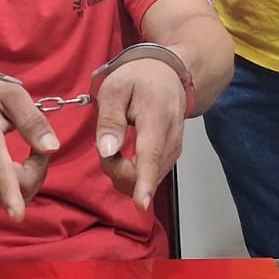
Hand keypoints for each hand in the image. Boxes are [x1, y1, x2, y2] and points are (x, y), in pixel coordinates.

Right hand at [0, 77, 60, 221]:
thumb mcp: (11, 95)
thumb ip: (32, 121)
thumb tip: (52, 148)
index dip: (9, 193)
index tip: (17, 215)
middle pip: (16, 187)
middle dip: (37, 172)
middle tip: (37, 145)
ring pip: (10, 195)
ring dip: (27, 179)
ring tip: (25, 152)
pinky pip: (1, 194)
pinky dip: (15, 184)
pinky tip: (13, 163)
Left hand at [93, 59, 186, 210]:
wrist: (167, 75)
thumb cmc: (139, 79)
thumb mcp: (114, 89)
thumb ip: (110, 120)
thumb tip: (107, 151)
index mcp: (156, 119)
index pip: (150, 157)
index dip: (144, 183)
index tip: (141, 204)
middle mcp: (170, 139)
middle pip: (143, 175)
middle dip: (116, 170)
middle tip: (105, 143)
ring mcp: (173, 150)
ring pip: (146, 179)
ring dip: (124, 172)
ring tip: (116, 144)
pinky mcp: (171, 157)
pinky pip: (150, 176)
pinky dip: (133, 172)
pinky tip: (126, 154)